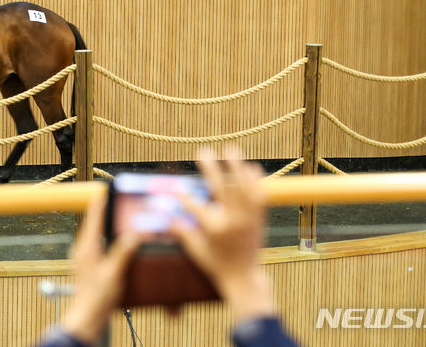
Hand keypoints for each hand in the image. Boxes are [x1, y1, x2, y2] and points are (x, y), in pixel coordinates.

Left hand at [61, 196, 141, 342]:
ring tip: (125, 216)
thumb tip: (134, 233)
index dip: (103, 198)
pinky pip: (101, 243)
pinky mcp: (90, 264)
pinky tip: (123, 241)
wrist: (86, 319)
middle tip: (123, 200)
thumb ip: (123, 252)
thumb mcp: (114, 273)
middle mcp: (84, 247)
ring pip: (99, 232)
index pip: (94, 213)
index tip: (111, 186)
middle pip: (97, 220)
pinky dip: (111, 237)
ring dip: (111, 223)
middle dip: (110, 209)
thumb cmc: (96, 298)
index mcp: (87, 245)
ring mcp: (86, 256)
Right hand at [172, 147, 273, 321]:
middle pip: (221, 189)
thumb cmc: (217, 265)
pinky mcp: (259, 218)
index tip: (176, 186)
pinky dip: (255, 181)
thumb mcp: (196, 251)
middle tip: (203, 152)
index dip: (184, 196)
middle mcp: (233, 221)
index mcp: (215, 230)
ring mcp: (248, 218)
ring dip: (236, 167)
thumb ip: (182, 231)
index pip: (196, 206)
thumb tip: (166, 216)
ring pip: (243, 187)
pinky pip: (259, 195)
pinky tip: (250, 167)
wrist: (244, 277)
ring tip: (230, 149)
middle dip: (211, 169)